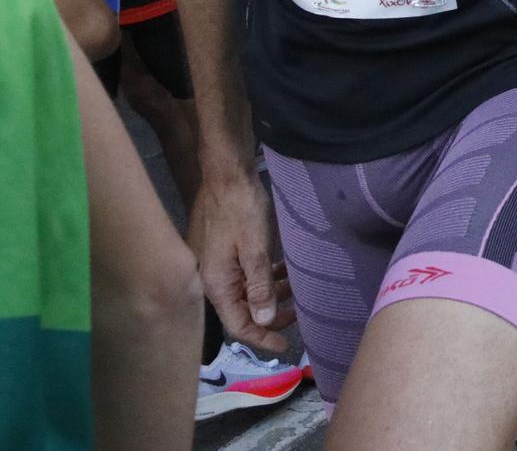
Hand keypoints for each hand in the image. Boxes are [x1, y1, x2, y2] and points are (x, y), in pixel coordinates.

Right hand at [188, 170, 294, 350]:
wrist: (226, 175)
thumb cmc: (240, 209)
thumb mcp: (255, 248)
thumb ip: (259, 286)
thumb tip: (262, 322)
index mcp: (215, 284)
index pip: (238, 325)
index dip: (262, 339)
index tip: (286, 346)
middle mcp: (212, 280)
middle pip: (242, 311)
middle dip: (269, 317)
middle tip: (298, 313)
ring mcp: (217, 265)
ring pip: (246, 293)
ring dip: (270, 295)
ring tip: (297, 288)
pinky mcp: (224, 253)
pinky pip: (245, 275)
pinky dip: (265, 278)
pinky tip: (284, 270)